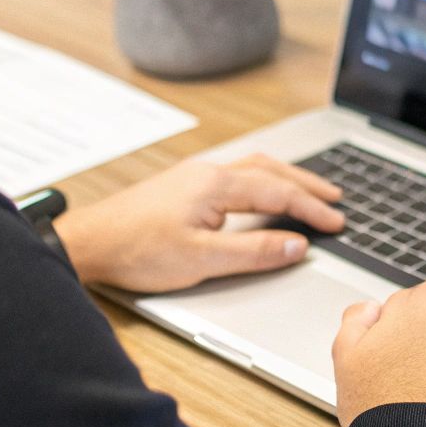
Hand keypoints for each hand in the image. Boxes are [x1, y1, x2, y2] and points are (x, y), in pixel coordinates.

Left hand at [53, 154, 343, 292]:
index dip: (311, 208)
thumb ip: (254, 252)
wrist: (89, 242)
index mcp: (216, 184)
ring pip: (253, 167)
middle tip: (335, 197)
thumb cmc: (137, 250)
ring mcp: (194, 176)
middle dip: (306, 184)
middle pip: (270, 171)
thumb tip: (295, 245)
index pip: (278, 192)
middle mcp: (208, 172)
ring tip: (308, 190)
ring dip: (285, 178)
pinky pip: (236, 173)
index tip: (336, 221)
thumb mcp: (202, 259)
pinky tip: (262, 191)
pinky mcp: (183, 185)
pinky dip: (262, 179)